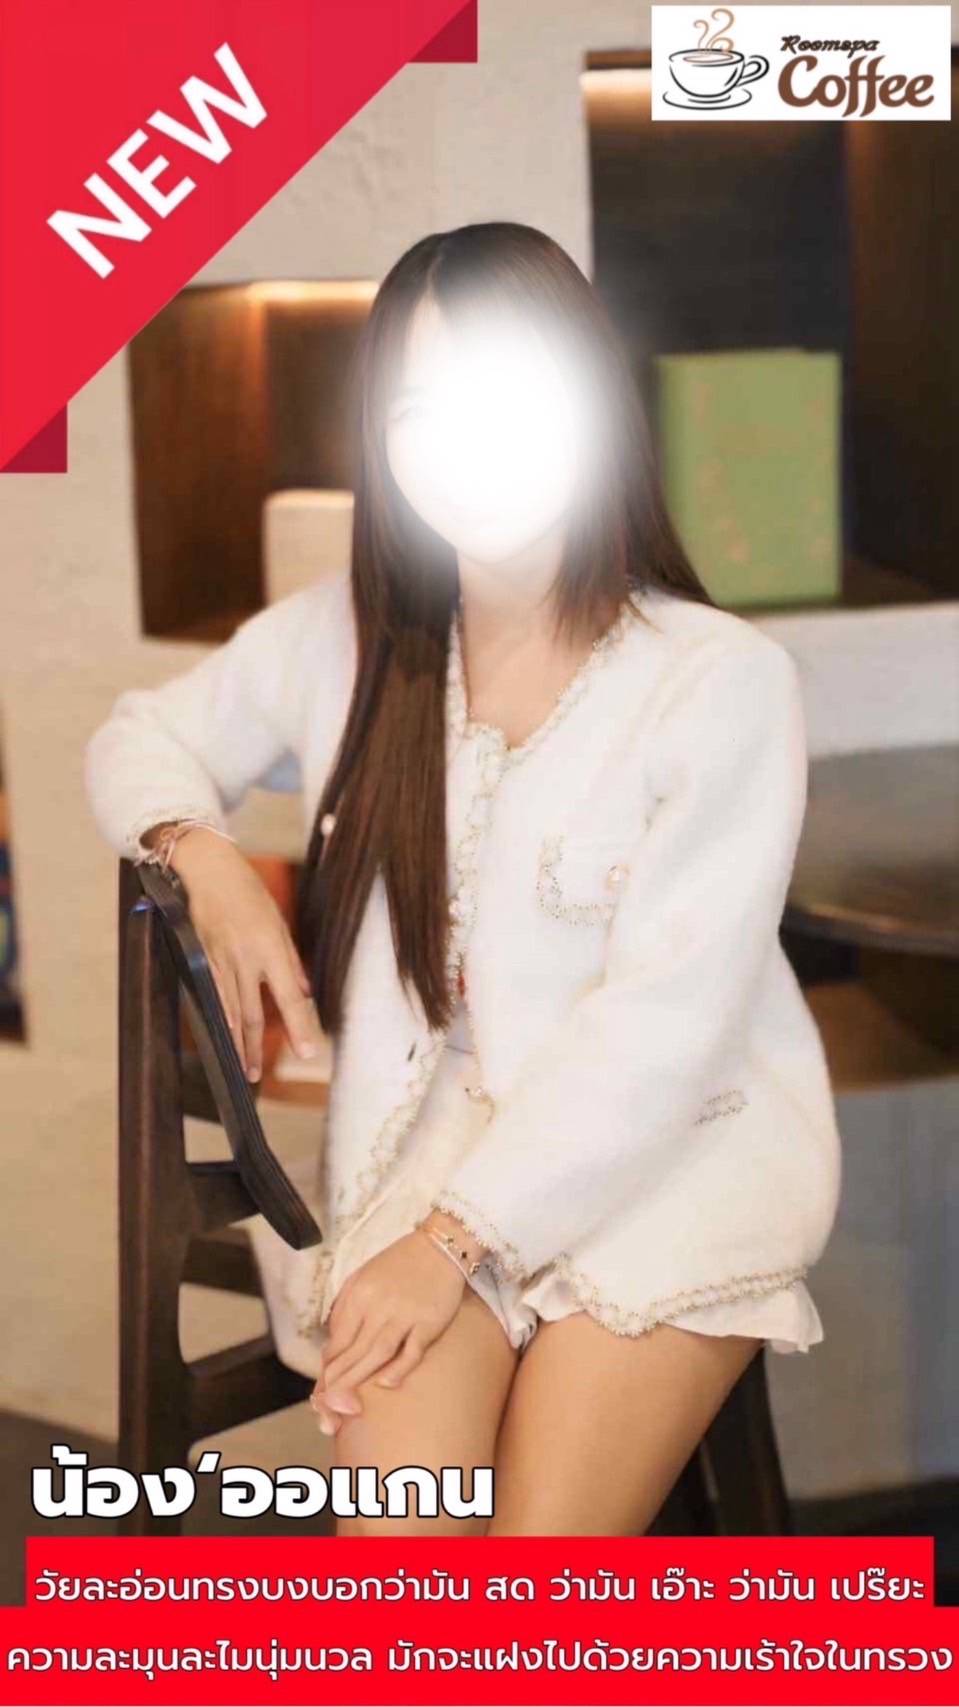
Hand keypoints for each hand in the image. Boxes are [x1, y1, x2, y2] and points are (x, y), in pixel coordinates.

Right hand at [162, 825, 323, 1081]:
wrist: (206, 869)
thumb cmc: (247, 891)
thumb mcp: (279, 922)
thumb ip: (290, 961)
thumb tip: (303, 992)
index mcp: (269, 948)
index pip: (289, 997)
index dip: (300, 1026)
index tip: (309, 1052)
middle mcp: (243, 960)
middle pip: (252, 1014)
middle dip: (255, 1048)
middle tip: (258, 1077)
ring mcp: (218, 962)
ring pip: (229, 1011)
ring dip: (235, 1043)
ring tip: (242, 1069)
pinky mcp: (200, 960)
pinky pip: (211, 997)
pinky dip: (218, 1020)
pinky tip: (221, 1038)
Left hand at [309, 1228, 466, 1432]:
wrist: (439, 1246)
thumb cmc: (398, 1264)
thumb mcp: (362, 1278)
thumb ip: (346, 1309)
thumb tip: (333, 1347)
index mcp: (358, 1294)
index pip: (337, 1339)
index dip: (328, 1369)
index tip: (321, 1393)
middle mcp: (378, 1304)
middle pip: (354, 1350)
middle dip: (338, 1384)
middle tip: (328, 1412)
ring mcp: (405, 1313)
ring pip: (377, 1352)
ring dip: (360, 1380)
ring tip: (347, 1406)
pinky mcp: (430, 1321)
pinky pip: (412, 1349)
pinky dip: (399, 1368)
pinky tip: (387, 1385)